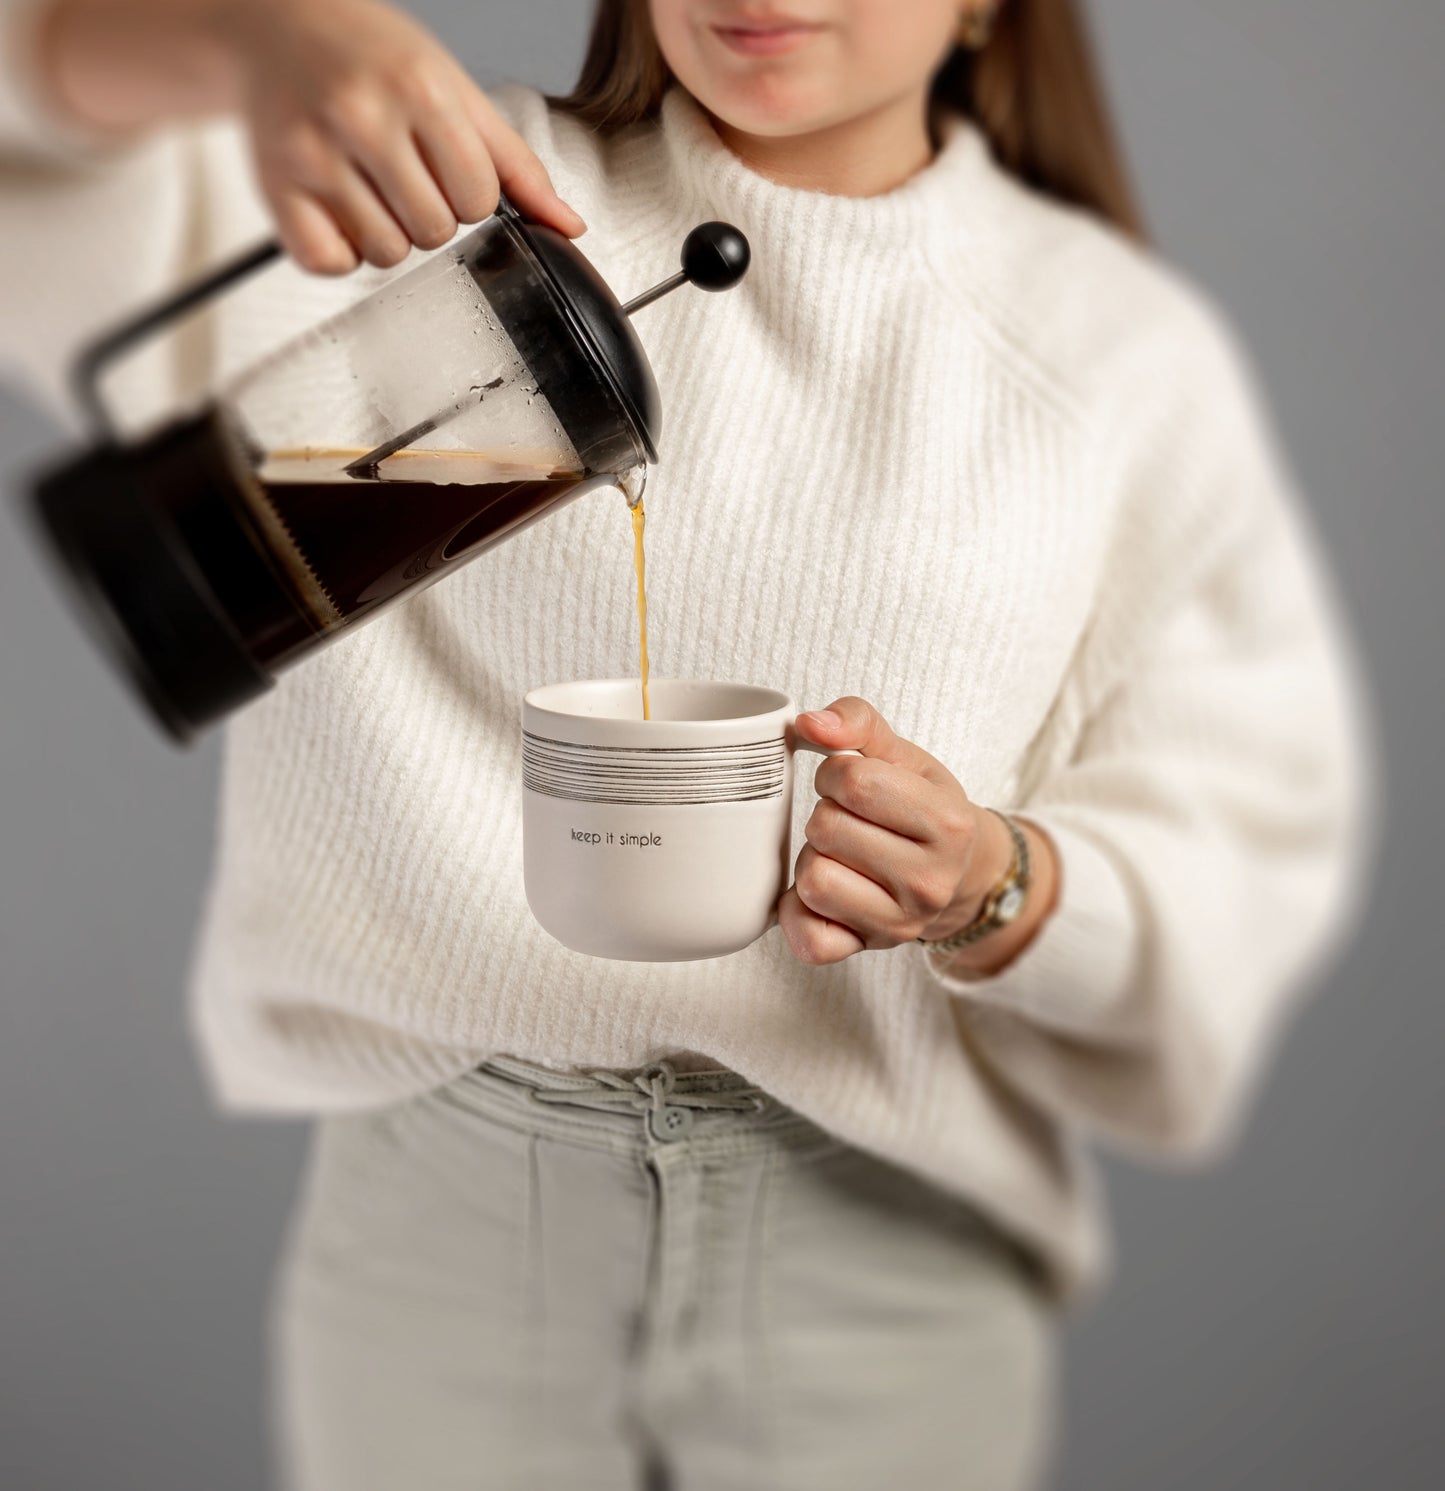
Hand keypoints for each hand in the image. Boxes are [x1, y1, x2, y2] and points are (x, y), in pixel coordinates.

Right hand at [221, 0, 585, 271]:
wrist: (278, 24)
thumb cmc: (374, 58)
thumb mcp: (457, 91)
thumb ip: (517, 165)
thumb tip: (569, 226)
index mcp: (420, 89)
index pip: (479, 200)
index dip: (468, 194)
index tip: (442, 164)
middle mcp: (362, 116)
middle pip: (435, 233)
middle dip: (428, 214)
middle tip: (400, 171)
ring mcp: (311, 153)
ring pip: (385, 255)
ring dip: (386, 234)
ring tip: (367, 185)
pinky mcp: (274, 186)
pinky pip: (328, 263)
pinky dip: (338, 251)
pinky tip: (335, 206)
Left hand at [776, 696, 1016, 965]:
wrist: (959, 875)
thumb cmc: (924, 810)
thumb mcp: (904, 756)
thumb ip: (857, 722)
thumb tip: (809, 723)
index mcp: (948, 824)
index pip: (854, 782)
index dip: (835, 773)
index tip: (850, 783)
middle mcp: (930, 882)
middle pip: (826, 829)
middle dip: (826, 815)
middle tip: (849, 821)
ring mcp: (900, 924)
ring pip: (812, 880)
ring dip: (812, 859)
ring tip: (840, 854)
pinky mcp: (867, 950)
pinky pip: (807, 938)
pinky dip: (799, 912)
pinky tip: (823, 892)